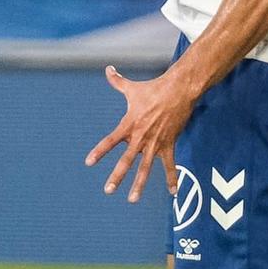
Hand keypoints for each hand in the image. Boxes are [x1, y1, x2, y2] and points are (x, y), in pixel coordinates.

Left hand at [86, 65, 192, 202]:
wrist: (178, 91)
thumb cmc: (154, 89)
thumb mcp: (133, 87)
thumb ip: (118, 82)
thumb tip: (107, 69)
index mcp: (129, 124)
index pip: (110, 141)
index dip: (99, 151)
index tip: (89, 162)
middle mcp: (140, 137)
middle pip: (126, 160)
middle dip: (117, 176)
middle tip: (108, 190)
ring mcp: (155, 143)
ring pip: (145, 168)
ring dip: (139, 184)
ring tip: (132, 199)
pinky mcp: (169, 144)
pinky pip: (170, 165)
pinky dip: (171, 179)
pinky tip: (172, 193)